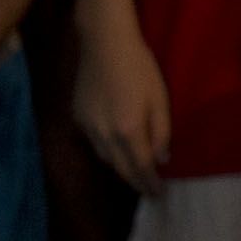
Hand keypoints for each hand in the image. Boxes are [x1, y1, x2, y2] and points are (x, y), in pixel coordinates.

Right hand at [72, 19, 175, 192]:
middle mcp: (104, 135)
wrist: (104, 45)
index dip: (150, 183)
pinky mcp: (78, 118)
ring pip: (106, 158)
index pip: (141, 167)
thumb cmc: (140, 68)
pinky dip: (108, 152)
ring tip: (136, 175)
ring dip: (121, 169)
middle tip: (149, 192)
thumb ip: (161, 132)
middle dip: (136, 182)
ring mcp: (87, 127)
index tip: (159, 196)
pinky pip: (95, 144)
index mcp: (128, 130)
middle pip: (120, 168)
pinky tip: (118, 150)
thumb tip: (162, 159)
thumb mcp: (160, 98)